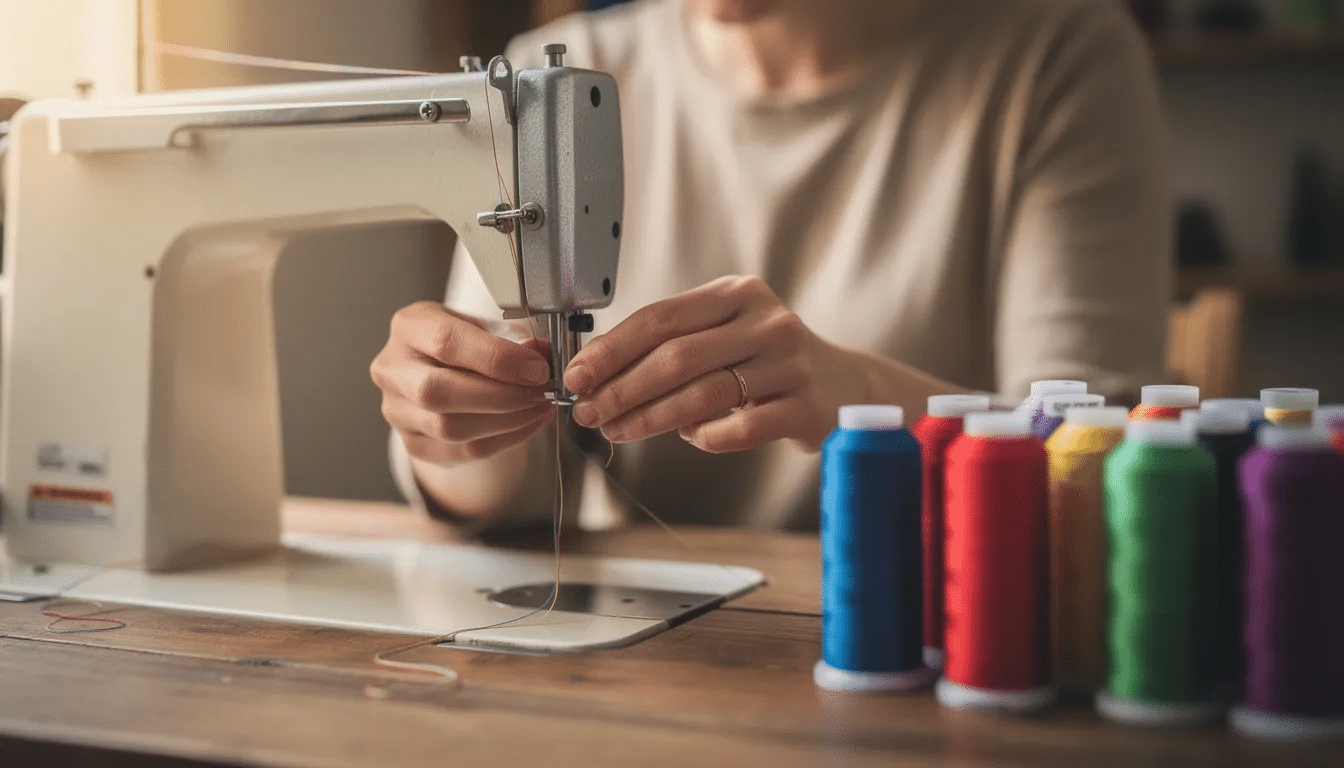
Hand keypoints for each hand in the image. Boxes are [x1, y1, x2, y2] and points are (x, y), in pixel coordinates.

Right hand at [371, 302, 554, 464]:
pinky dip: (503, 440)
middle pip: (438, 392)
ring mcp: (396, 410)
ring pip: (449, 428)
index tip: (537, 368)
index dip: (497, 359)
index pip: (446, 343)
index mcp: (409, 327)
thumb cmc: (464, 342)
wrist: (440, 370)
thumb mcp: (483, 325)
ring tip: (539, 407)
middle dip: (501, 396)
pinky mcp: (412, 443)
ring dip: (507, 421)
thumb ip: (510, 337)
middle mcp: (392, 369)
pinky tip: (527, 424)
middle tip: (541, 391)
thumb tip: (541, 355)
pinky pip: (461, 451)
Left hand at [564, 275, 852, 452]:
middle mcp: (766, 322)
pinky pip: (739, 429)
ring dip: (650, 418)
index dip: (612, 349)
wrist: (844, 388)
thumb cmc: (766, 363)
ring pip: (703, 394)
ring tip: (619, 431)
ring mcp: (789, 363)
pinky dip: (704, 437)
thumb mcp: (726, 333)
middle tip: (589, 412)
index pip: (661, 317)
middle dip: (623, 388)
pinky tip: (690, 438)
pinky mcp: (805, 406)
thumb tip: (596, 373)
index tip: (576, 375)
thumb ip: (674, 344)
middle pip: (677, 356)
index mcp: (737, 294)